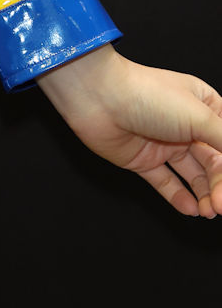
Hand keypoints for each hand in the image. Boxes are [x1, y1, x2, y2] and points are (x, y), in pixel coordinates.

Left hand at [37, 45, 221, 217]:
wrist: (98, 97)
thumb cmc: (149, 96)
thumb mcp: (199, 116)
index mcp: (203, 106)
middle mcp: (185, 125)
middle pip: (213, 162)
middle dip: (220, 185)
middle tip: (221, 205)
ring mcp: (163, 143)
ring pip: (192, 175)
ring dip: (204, 194)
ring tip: (210, 211)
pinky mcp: (142, 160)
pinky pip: (166, 183)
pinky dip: (179, 197)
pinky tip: (192, 210)